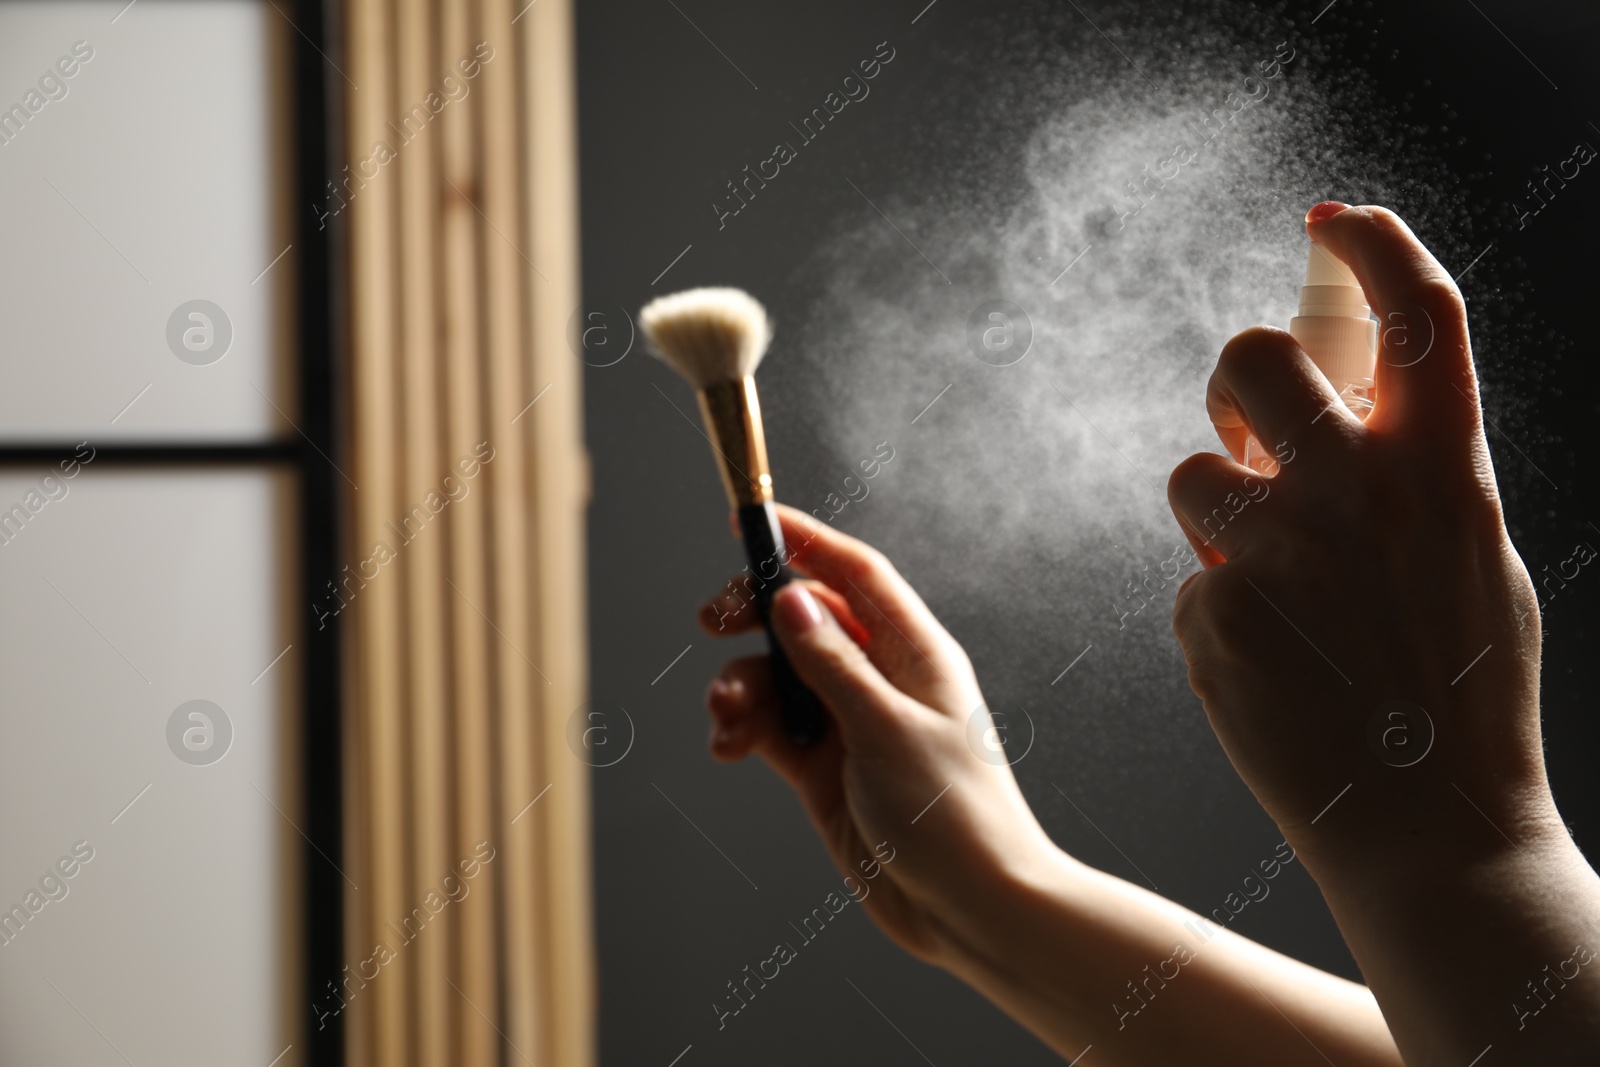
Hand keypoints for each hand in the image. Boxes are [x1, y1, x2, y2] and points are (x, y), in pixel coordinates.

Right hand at [698, 505, 1055, 963]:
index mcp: (915, 652)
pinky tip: (725, 747)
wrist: (973, 909)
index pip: (856, 574)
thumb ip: (832, 664)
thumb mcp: (887, 729)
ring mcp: (850, 724)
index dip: (806, 540)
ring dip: (741, 686)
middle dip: (754, 616)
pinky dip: (743, 729)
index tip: (752, 521)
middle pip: (806, 619)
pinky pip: (771, 729)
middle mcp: (882, 679)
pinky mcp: (825, 770)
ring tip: (723, 718)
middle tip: (709, 622)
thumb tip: (792, 598)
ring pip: (778, 677)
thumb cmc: (954, 815)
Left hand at [1166, 203, 1554, 864]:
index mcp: (1443, 471)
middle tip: (1251, 433)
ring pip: (1191, 473)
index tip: (1335, 218)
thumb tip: (1348, 405)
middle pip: (1248, 355)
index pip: (1417, 312)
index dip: (1374, 242)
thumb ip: (1418, 473)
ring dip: (1220, 516)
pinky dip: (1220, 612)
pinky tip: (1271, 666)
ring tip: (1274, 588)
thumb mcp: (1471, 558)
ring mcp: (1280, 552)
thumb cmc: (1459, 692)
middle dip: (1237, 383)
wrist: (1429, 825)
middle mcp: (1359, 493)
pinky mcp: (1214, 613)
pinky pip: (1191, 579)